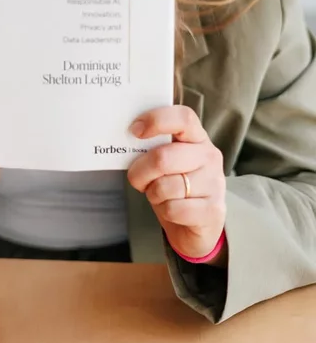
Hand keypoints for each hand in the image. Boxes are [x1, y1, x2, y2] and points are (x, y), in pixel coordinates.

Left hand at [127, 106, 225, 262]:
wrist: (196, 224)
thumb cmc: (174, 185)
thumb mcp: (166, 161)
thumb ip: (153, 146)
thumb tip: (127, 136)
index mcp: (197, 137)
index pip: (183, 118)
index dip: (156, 120)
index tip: (135, 130)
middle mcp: (209, 156)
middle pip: (163, 157)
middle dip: (140, 171)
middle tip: (137, 177)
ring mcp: (214, 183)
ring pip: (165, 187)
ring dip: (153, 193)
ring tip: (159, 194)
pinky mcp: (213, 210)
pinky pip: (173, 209)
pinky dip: (164, 211)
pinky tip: (171, 209)